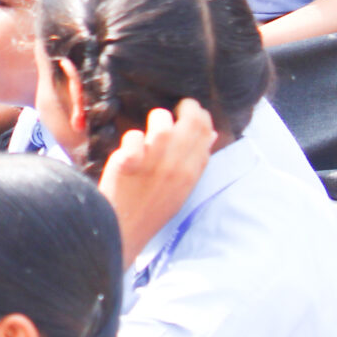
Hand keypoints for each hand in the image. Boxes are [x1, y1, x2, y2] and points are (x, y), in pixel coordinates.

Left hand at [98, 96, 215, 258]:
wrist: (124, 229)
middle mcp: (177, 165)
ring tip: (147, 134)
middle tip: (171, 112)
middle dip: (183, 107)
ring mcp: (154, 163)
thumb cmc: (152, 206)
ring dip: (155, 119)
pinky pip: (133, 136)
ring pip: (162, 121)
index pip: (207, 130)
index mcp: (192, 171)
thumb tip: (212, 135)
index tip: (188, 112)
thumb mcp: (182, 187)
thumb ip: (196, 161)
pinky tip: (127, 152)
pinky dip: (130, 139)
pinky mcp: (130, 163)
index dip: (199, 114)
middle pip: (191, 121)